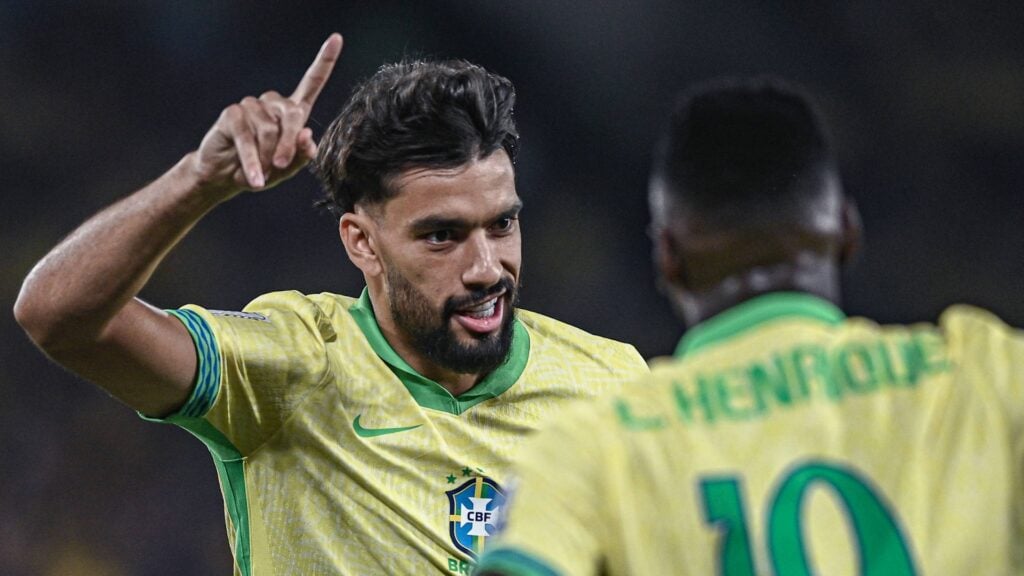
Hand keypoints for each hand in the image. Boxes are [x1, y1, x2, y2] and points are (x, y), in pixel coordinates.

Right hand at [192, 33, 342, 195]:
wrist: (225, 177)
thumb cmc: (263, 170)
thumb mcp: (288, 169)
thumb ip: (303, 155)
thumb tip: (308, 134)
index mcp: (293, 112)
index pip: (312, 82)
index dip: (325, 61)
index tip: (337, 38)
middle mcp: (274, 103)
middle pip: (293, 115)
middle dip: (290, 144)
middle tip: (282, 166)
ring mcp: (252, 106)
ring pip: (270, 130)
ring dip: (267, 157)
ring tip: (261, 171)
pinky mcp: (232, 114)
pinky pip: (247, 139)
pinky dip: (253, 162)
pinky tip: (254, 178)